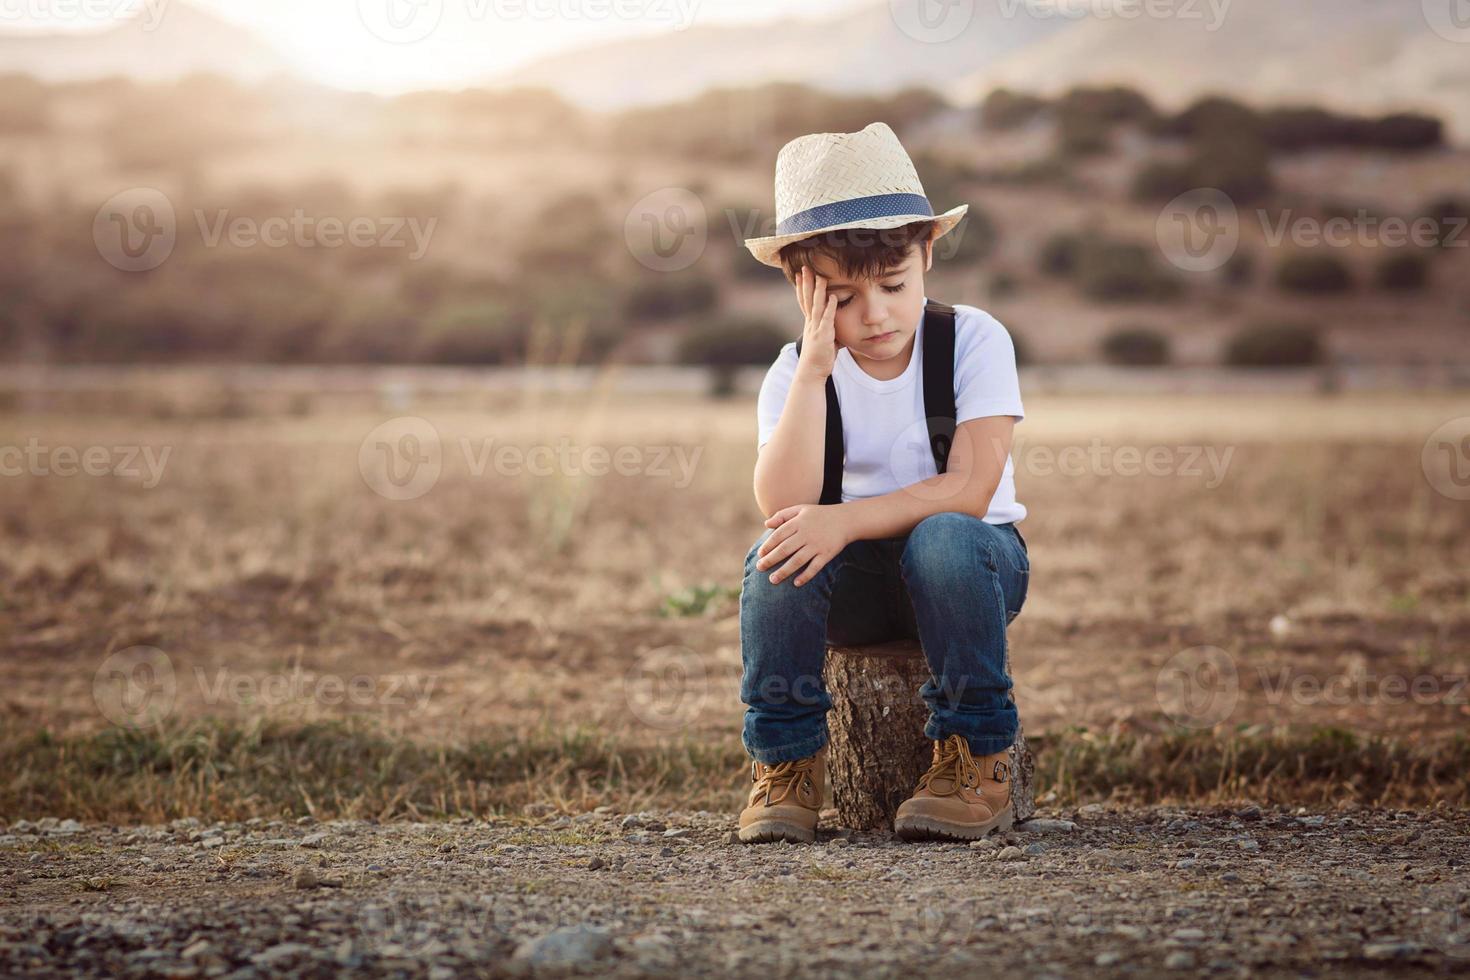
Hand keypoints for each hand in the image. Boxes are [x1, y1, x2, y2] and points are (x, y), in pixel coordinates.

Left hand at [755, 503, 853, 586]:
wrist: (845, 520)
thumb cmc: (819, 515)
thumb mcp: (801, 509)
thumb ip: (782, 515)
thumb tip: (766, 524)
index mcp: (798, 522)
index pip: (779, 535)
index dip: (768, 545)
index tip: (760, 554)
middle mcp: (806, 534)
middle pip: (785, 549)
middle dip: (771, 560)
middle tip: (759, 568)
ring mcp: (817, 545)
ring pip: (798, 560)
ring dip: (784, 571)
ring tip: (772, 580)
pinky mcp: (827, 554)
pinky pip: (815, 567)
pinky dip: (805, 575)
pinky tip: (796, 583)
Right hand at [792, 265, 842, 385]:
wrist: (811, 372)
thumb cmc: (819, 358)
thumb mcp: (825, 340)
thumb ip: (831, 330)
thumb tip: (839, 326)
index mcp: (810, 323)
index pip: (804, 301)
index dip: (801, 287)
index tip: (799, 275)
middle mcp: (810, 323)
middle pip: (807, 299)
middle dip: (806, 283)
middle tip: (804, 268)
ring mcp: (816, 329)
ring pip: (816, 305)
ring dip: (818, 291)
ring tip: (820, 276)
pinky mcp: (823, 336)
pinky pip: (827, 319)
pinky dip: (829, 307)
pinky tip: (833, 296)